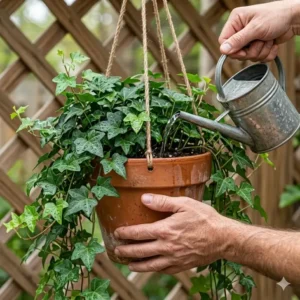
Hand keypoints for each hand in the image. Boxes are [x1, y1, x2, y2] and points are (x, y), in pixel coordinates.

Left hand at [114, 194, 229, 273]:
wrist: (223, 238)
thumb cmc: (204, 218)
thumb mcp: (184, 204)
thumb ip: (162, 202)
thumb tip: (144, 198)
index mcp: (165, 230)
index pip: (138, 233)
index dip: (125, 233)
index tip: (117, 232)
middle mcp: (166, 247)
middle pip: (140, 251)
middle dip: (125, 250)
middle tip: (116, 250)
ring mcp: (174, 259)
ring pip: (149, 265)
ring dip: (136, 265)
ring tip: (128, 263)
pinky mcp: (182, 266)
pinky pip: (163, 270)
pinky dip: (153, 270)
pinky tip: (149, 268)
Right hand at [219, 1, 298, 60]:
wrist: (294, 19)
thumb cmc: (276, 17)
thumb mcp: (256, 28)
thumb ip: (238, 40)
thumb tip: (222, 50)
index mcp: (235, 21)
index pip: (223, 42)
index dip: (232, 50)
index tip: (244, 52)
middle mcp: (240, 30)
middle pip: (236, 52)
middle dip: (251, 51)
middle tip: (261, 41)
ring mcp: (248, 39)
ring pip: (248, 57)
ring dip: (261, 51)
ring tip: (268, 39)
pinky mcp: (257, 46)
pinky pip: (257, 58)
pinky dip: (266, 53)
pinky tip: (272, 43)